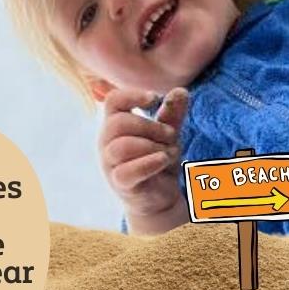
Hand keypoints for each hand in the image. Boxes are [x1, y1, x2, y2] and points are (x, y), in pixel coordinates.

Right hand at [98, 87, 190, 235]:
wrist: (159, 198)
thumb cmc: (157, 161)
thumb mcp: (167, 135)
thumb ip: (172, 113)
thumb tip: (181, 91)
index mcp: (115, 124)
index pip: (112, 101)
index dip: (132, 95)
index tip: (154, 98)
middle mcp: (107, 142)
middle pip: (118, 123)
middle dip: (150, 126)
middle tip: (171, 135)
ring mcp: (110, 163)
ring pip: (122, 147)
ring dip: (151, 146)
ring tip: (168, 152)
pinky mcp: (119, 183)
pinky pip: (128, 171)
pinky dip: (149, 163)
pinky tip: (163, 160)